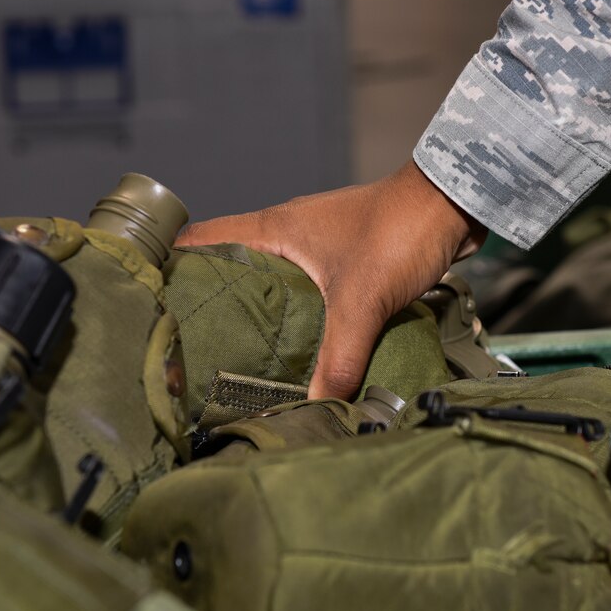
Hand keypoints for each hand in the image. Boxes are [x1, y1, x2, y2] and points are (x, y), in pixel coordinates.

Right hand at [175, 161, 486, 399]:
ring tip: (238, 356)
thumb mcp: (363, 301)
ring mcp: (313, 246)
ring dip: (255, 312)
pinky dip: (292, 315)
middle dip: (211, 302)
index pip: (202, 239)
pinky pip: (302, 290)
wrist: (455, 202)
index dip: (173, 265)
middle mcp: (285, 235)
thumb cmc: (399, 232)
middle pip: (229, 266)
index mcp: (272, 231)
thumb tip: (317, 409)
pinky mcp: (341, 260)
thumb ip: (339, 357)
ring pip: (267, 281)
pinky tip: (296, 349)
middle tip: (194, 346)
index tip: (155, 302)